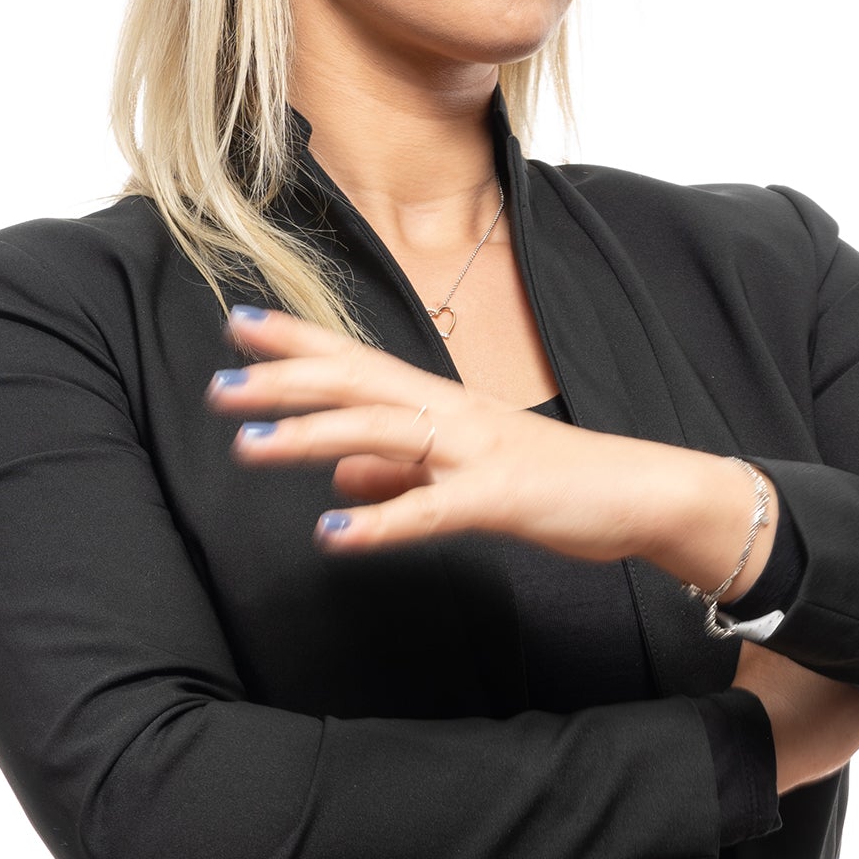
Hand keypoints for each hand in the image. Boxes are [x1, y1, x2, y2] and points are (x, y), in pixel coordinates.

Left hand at [208, 307, 767, 589]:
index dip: (298, 342)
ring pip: (382, 433)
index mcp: (441, 403)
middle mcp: (452, 413)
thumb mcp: (464, 473)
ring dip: (311, 439)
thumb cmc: (554, 479)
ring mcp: (476, 450)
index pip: (357, 360)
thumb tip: (341, 477)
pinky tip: (334, 536)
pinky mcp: (502, 497)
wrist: (641, 492)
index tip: (239, 322)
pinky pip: (433, 510)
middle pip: (357, 386)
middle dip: (284, 383)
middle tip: (217, 384)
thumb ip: (401, 472)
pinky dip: (381, 521)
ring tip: (247, 448)